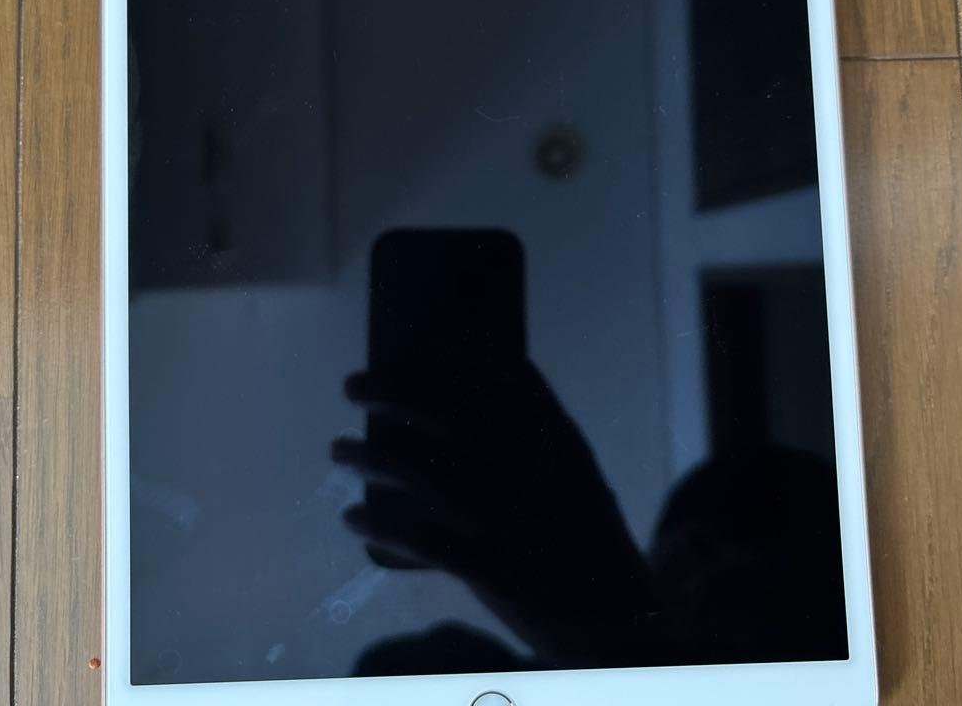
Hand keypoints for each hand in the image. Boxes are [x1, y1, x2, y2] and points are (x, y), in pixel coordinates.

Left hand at [333, 357, 659, 665]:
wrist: (622, 622)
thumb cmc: (583, 536)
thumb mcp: (574, 472)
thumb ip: (534, 434)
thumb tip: (463, 395)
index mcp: (557, 440)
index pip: (502, 375)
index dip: (452, 352)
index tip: (411, 339)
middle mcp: (535, 471)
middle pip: (449, 415)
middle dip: (391, 390)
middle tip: (352, 384)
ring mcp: (514, 520)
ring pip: (424, 475)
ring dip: (371, 456)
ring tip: (339, 449)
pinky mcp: (494, 570)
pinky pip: (422, 540)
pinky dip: (381, 526)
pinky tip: (354, 515)